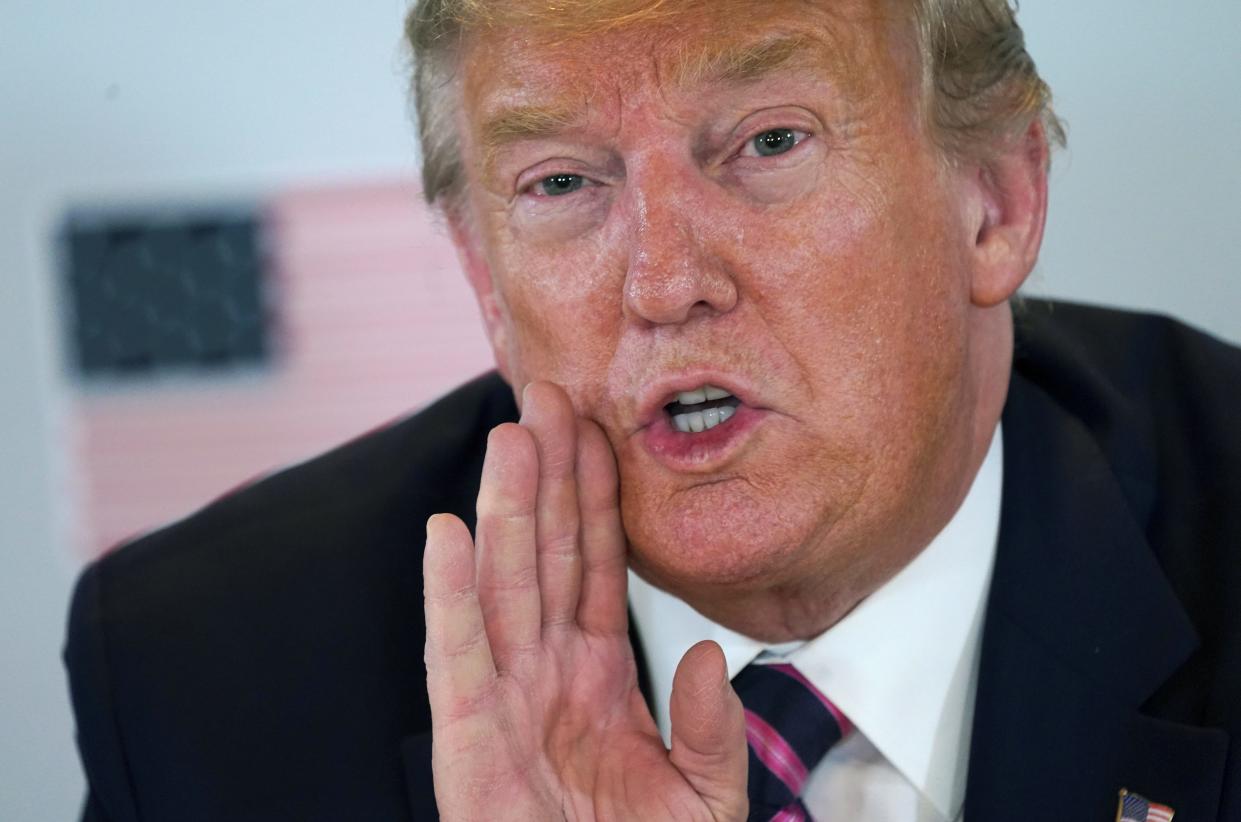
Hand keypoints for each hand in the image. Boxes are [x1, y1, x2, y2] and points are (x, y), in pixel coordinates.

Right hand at [424, 381, 747, 820]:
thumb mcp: (703, 803)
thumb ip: (709, 729)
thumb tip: (710, 657)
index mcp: (599, 678)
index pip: (597, 566)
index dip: (597, 498)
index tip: (596, 430)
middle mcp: (547, 673)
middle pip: (547, 553)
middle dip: (548, 475)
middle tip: (549, 393)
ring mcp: (503, 700)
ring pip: (506, 584)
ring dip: (506, 509)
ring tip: (512, 435)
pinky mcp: (465, 741)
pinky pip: (455, 656)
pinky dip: (448, 596)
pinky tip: (447, 534)